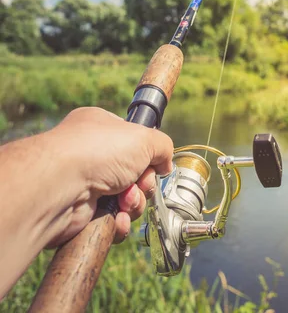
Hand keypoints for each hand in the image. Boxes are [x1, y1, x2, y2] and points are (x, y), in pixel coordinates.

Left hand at [47, 107, 173, 245]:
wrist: (60, 184)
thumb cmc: (98, 150)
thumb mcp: (144, 137)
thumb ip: (163, 146)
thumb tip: (165, 164)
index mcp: (101, 128)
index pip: (133, 142)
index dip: (147, 156)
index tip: (154, 164)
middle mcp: (91, 154)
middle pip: (132, 174)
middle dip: (142, 184)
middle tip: (139, 185)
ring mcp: (85, 183)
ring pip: (124, 200)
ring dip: (133, 204)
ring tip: (126, 202)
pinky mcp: (81, 213)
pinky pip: (111, 221)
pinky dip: (120, 223)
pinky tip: (119, 219)